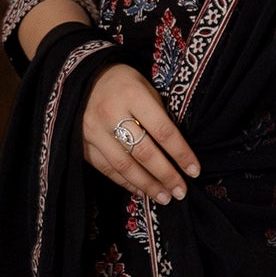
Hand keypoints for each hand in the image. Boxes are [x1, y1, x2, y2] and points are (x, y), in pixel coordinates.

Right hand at [83, 62, 199, 203]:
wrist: (81, 79)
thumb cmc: (123, 83)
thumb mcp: (145, 87)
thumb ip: (159, 114)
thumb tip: (178, 150)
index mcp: (132, 95)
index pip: (162, 130)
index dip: (180, 153)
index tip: (194, 170)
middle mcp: (111, 113)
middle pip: (144, 152)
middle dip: (166, 175)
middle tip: (181, 191)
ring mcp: (93, 130)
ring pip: (124, 165)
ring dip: (147, 185)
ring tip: (164, 197)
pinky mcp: (81, 143)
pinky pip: (106, 168)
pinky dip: (125, 182)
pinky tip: (141, 190)